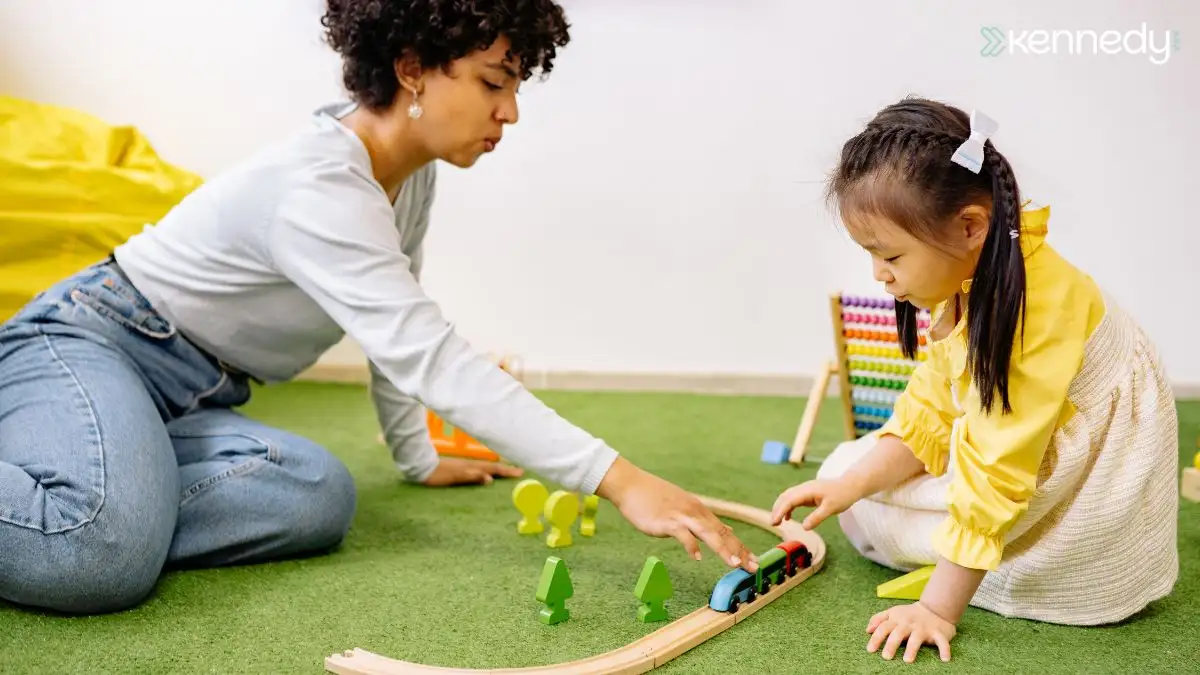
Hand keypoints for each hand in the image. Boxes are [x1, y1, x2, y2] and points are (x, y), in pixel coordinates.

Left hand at [421, 457, 522, 486]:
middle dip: (506, 469)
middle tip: (520, 472)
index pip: (494, 468)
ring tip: (509, 472)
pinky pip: (480, 469)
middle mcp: (472, 465)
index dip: (507, 471)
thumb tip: (489, 479)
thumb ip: (471, 476)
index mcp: (472, 467)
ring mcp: (466, 466)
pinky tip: (488, 474)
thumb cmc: (438, 474)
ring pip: (487, 467)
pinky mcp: (461, 469)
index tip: (521, 473)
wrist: (422, 467)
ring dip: (499, 469)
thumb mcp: (454, 477)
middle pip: (493, 466)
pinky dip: (489, 471)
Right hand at [596, 457, 757, 572]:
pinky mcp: (667, 521)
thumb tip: (717, 533)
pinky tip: (698, 557)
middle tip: (754, 567)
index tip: (754, 560)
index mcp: (699, 511)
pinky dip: (691, 546)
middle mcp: (695, 512)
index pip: (725, 531)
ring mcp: (681, 516)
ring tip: (735, 564)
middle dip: (740, 551)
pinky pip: (683, 535)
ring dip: (723, 549)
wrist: (630, 484)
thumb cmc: (652, 498)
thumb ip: (698, 521)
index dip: (740, 547)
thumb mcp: (681, 508)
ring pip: (708, 533)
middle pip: (721, 533)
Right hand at [770, 477, 861, 529]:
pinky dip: (788, 508)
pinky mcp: (808, 493)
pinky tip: (788, 518)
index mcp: (808, 490)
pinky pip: (793, 499)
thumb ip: (817, 517)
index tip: (774, 522)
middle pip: (785, 497)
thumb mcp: (831, 508)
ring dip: (780, 508)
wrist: (850, 486)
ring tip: (776, 522)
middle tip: (773, 524)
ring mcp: (805, 490)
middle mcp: (804, 488)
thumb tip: (804, 528)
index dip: (780, 511)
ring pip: (787, 497)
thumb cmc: (842, 496)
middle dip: (777, 509)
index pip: (789, 500)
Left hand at [866, 602, 955, 662]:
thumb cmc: (909, 614)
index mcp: (896, 620)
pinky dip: (944, 650)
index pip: (884, 628)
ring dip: (912, 649)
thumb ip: (879, 619)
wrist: (935, 608)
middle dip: (891, 644)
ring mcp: (923, 628)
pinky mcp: (938, 633)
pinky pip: (942, 641)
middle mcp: (909, 624)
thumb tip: (868, 630)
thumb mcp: (893, 613)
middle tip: (886, 656)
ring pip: (917, 638)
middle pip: (898, 633)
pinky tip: (945, 659)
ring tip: (907, 660)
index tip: (870, 650)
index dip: (876, 638)